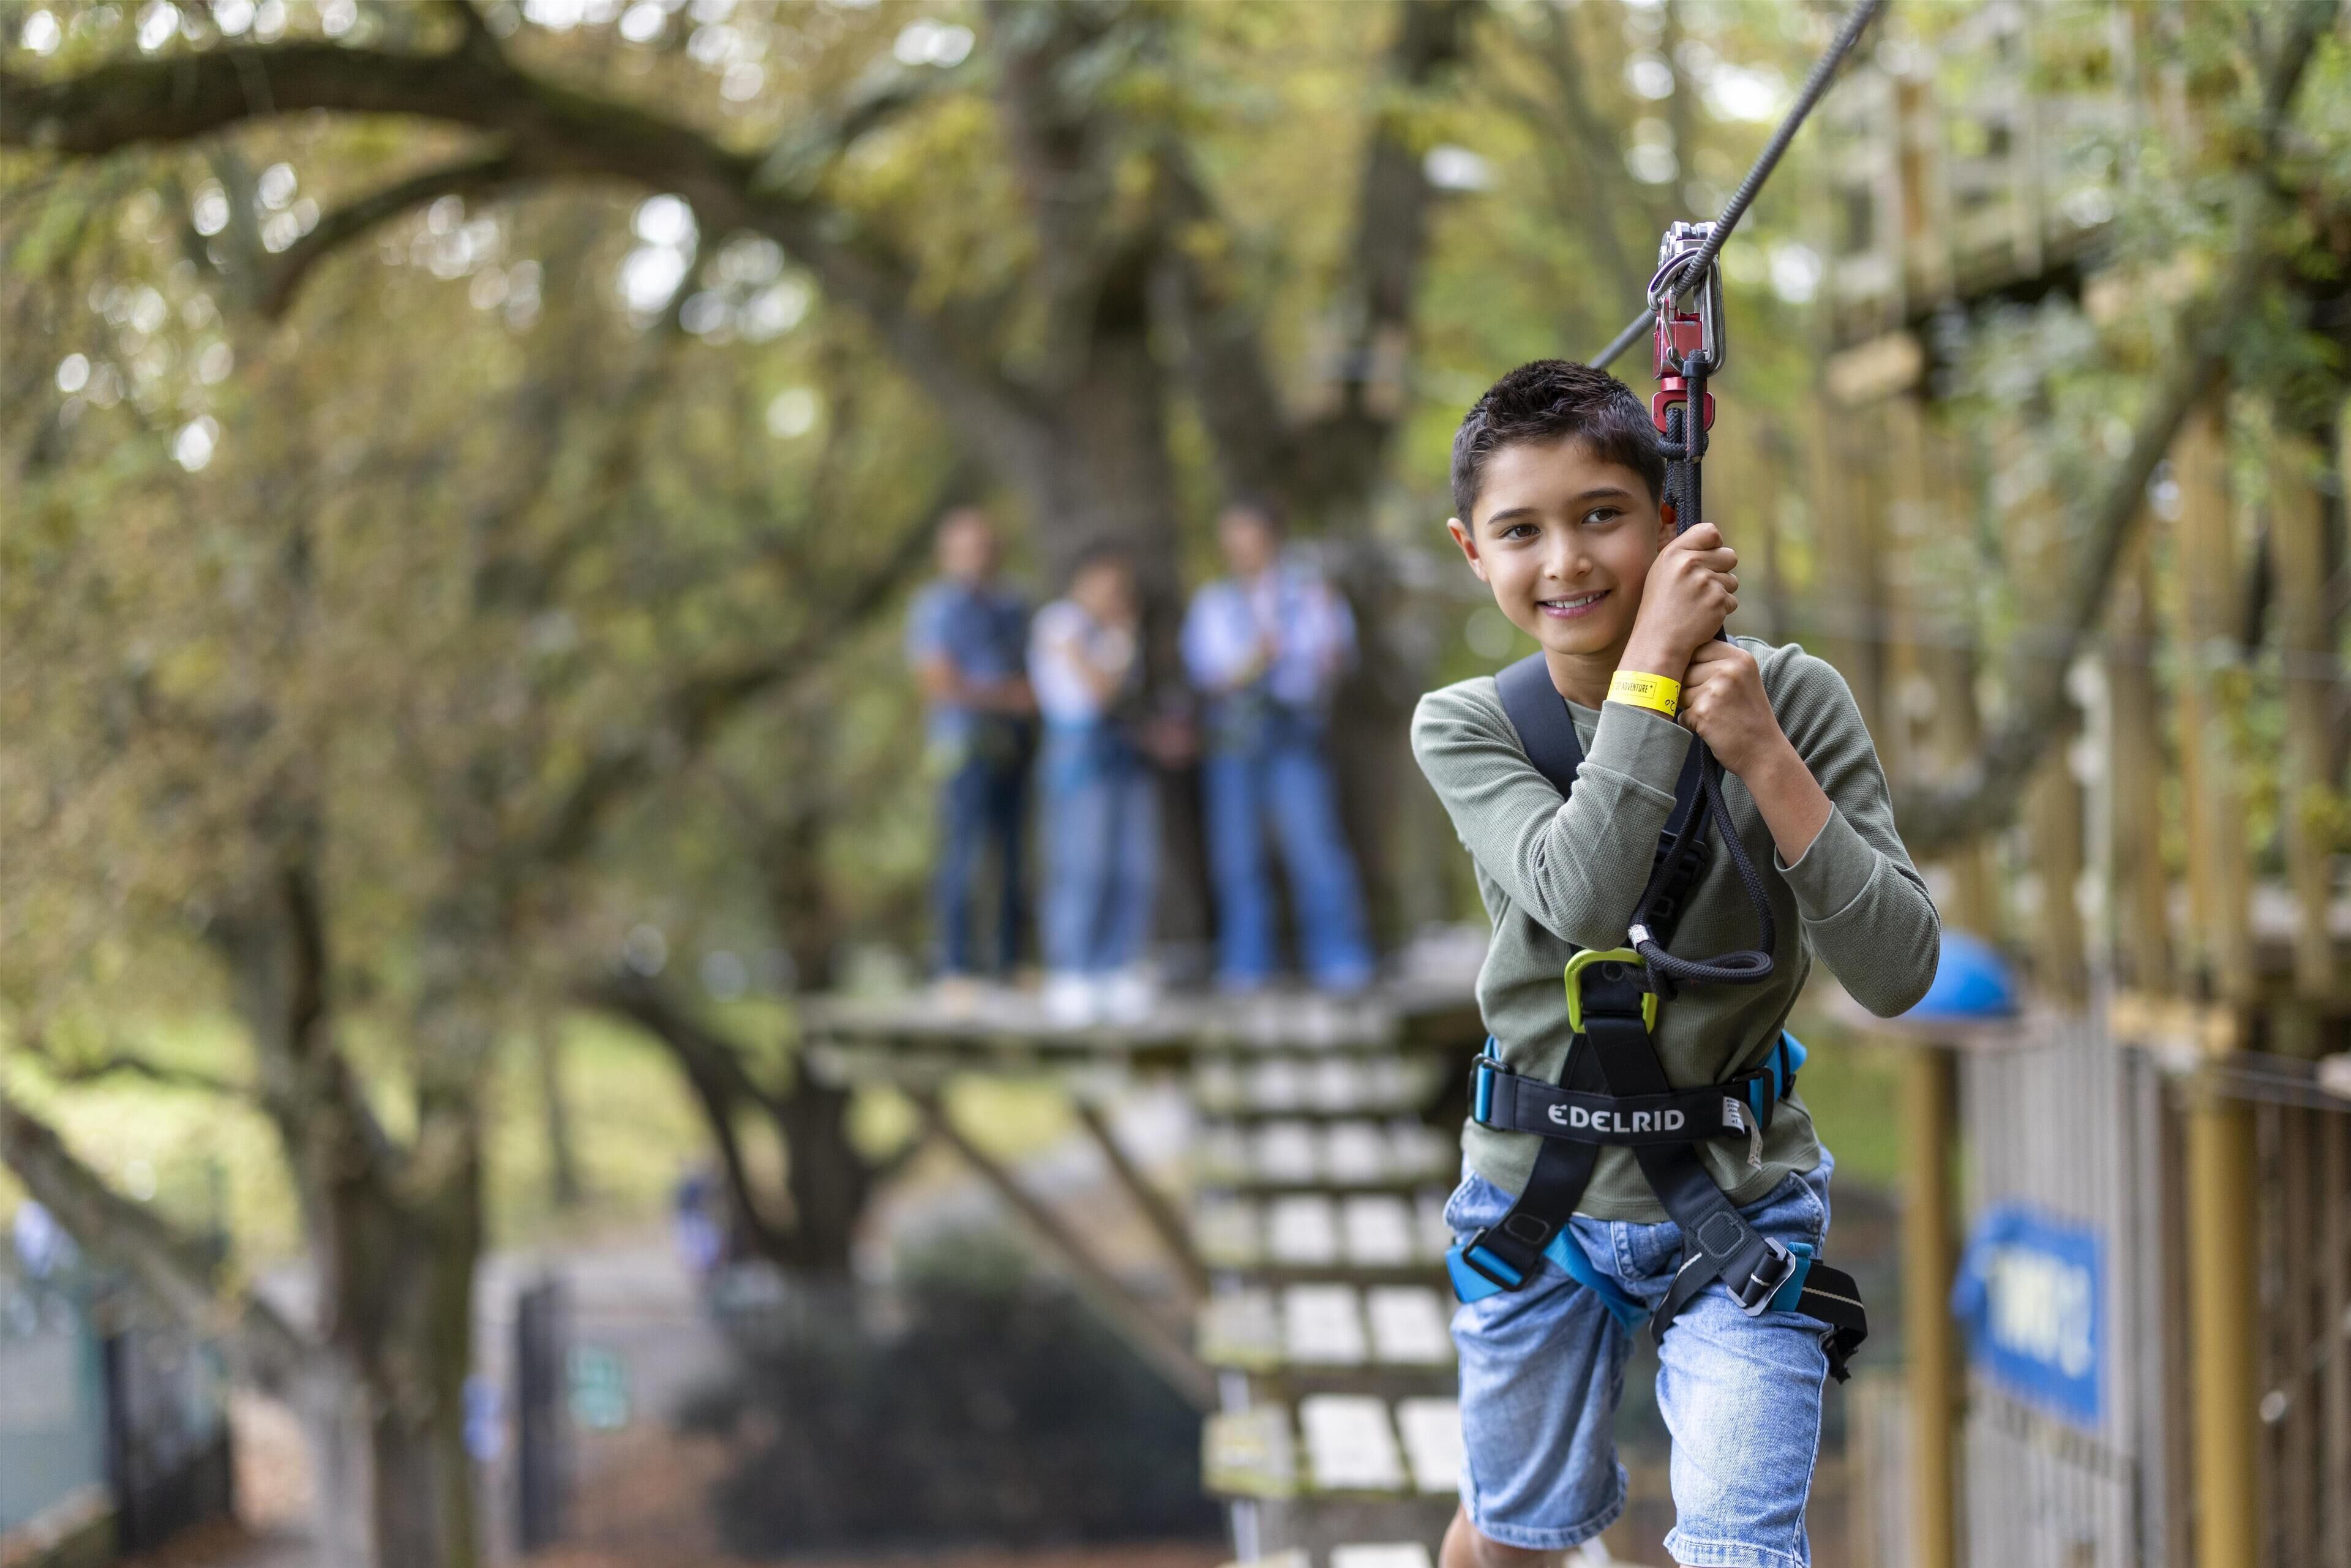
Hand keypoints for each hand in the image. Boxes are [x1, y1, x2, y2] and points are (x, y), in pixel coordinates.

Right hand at [1621, 523, 1736, 679]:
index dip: (1714, 545)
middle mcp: (1690, 564)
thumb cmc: (1660, 607)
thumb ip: (1684, 554)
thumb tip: (1713, 539)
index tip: (1708, 557)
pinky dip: (1721, 610)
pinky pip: (1732, 600)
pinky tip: (1703, 616)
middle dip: (1722, 570)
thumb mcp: (1661, 573)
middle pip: (1729, 555)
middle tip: (1703, 587)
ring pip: (1732, 580)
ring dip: (1722, 592)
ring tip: (1699, 604)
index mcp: (1674, 553)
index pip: (1710, 532)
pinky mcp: (1718, 601)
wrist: (1659, 641)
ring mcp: (1706, 582)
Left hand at [1677, 639, 1782, 775]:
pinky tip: (1712, 728)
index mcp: (1739, 657)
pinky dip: (1691, 724)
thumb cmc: (1748, 717)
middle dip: (1690, 688)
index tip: (1704, 681)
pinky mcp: (1704, 711)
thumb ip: (1716, 664)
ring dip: (1690, 707)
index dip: (1693, 666)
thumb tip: (1674, 657)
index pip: (1696, 649)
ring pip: (1680, 692)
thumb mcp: (1742, 680)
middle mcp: (1729, 669)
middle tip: (1715, 704)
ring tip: (1715, 716)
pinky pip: (1682, 714)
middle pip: (1685, 670)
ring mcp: (1716, 689)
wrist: (1764, 752)